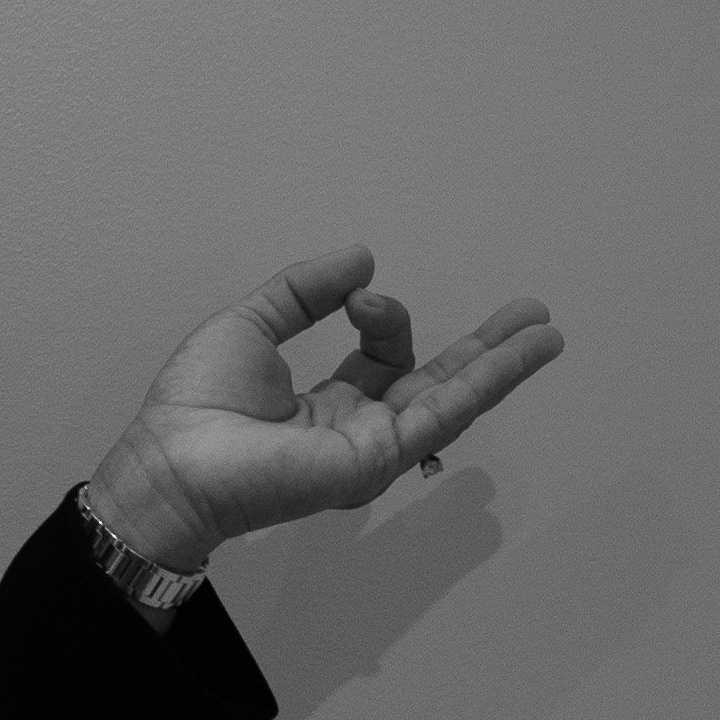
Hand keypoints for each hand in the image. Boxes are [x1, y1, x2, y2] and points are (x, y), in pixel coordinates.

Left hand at [86, 243, 561, 575]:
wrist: (173, 461)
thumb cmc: (197, 403)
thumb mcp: (252, 324)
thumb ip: (305, 290)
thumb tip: (362, 258)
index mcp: (324, 404)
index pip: (381, 355)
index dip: (382, 316)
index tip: (359, 294)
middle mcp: (357, 429)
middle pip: (435, 382)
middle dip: (484, 349)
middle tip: (529, 313)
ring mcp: (374, 449)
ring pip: (452, 399)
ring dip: (501, 364)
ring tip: (547, 330)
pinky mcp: (381, 459)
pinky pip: (443, 414)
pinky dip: (487, 382)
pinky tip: (520, 355)